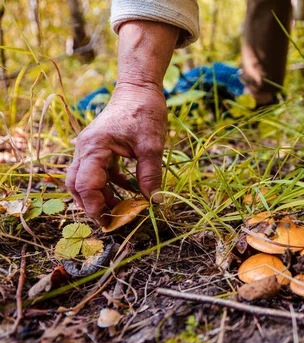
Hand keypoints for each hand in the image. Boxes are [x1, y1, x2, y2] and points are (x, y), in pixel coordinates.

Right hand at [66, 83, 166, 225]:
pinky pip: (99, 173)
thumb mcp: (152, 145)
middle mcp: (85, 149)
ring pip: (86, 180)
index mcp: (94, 148)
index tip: (110, 222)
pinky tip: (130, 191)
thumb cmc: (144, 111)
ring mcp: (91, 149)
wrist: (140, 88)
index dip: (95, 207)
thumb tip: (155, 201)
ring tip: (123, 209)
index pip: (85, 185)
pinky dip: (110, 185)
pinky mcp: (100, 149)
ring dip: (102, 196)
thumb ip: (150, 174)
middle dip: (92, 205)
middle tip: (112, 221)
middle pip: (77, 186)